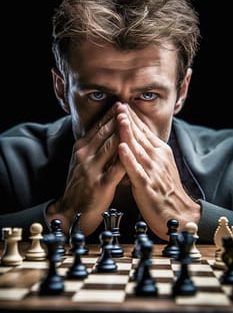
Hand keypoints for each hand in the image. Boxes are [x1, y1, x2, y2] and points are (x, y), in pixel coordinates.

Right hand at [47, 104, 124, 234]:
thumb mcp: (82, 162)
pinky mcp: (100, 184)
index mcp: (81, 149)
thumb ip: (93, 147)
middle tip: (129, 105)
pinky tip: (135, 150)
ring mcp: (92, 169)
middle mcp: (85, 155)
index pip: (97, 127)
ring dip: (122, 132)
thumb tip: (107, 130)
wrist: (71, 211)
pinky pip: (116, 168)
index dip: (110, 115)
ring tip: (133, 120)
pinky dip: (125, 158)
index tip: (121, 104)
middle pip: (104, 132)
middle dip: (118, 118)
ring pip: (110, 146)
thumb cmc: (80, 185)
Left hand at [116, 103, 200, 239]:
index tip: (122, 105)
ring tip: (119, 117)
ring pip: (138, 148)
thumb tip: (137, 137)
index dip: (132, 118)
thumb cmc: (165, 190)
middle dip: (128, 119)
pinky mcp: (147, 184)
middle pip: (140, 135)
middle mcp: (157, 158)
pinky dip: (128, 157)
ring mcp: (152, 170)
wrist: (177, 213)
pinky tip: (121, 147)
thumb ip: (149, 151)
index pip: (144, 131)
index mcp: (160, 152)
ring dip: (128, 132)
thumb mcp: (160, 165)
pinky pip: (136, 169)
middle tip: (118, 104)